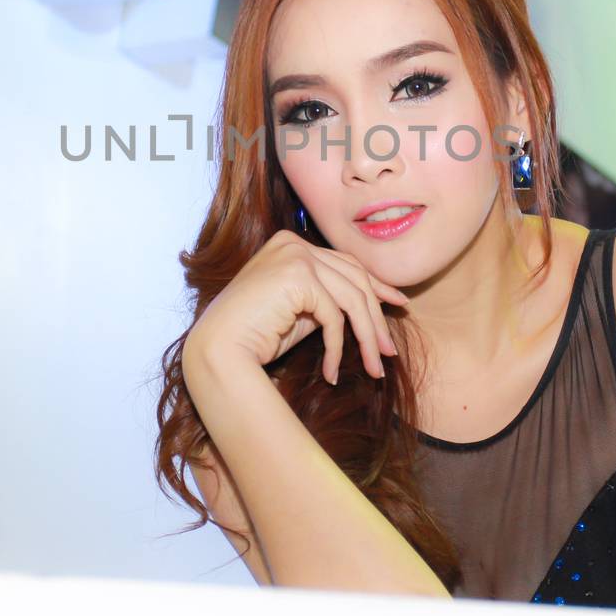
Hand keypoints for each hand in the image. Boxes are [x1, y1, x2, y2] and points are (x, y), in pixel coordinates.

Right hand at [185, 230, 408, 383]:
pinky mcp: (297, 275)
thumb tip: (372, 306)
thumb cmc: (254, 336)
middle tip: (388, 352)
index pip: (346, 263)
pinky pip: (334, 316)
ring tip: (374, 367)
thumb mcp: (300, 312)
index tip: (397, 305)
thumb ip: (328, 300)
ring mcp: (295, 255)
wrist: (217, 350)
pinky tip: (332, 372)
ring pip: (351, 297)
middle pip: (354, 278)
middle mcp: (294, 243)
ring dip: (366, 337)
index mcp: (292, 244)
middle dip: (376, 318)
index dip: (376, 286)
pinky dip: (338, 347)